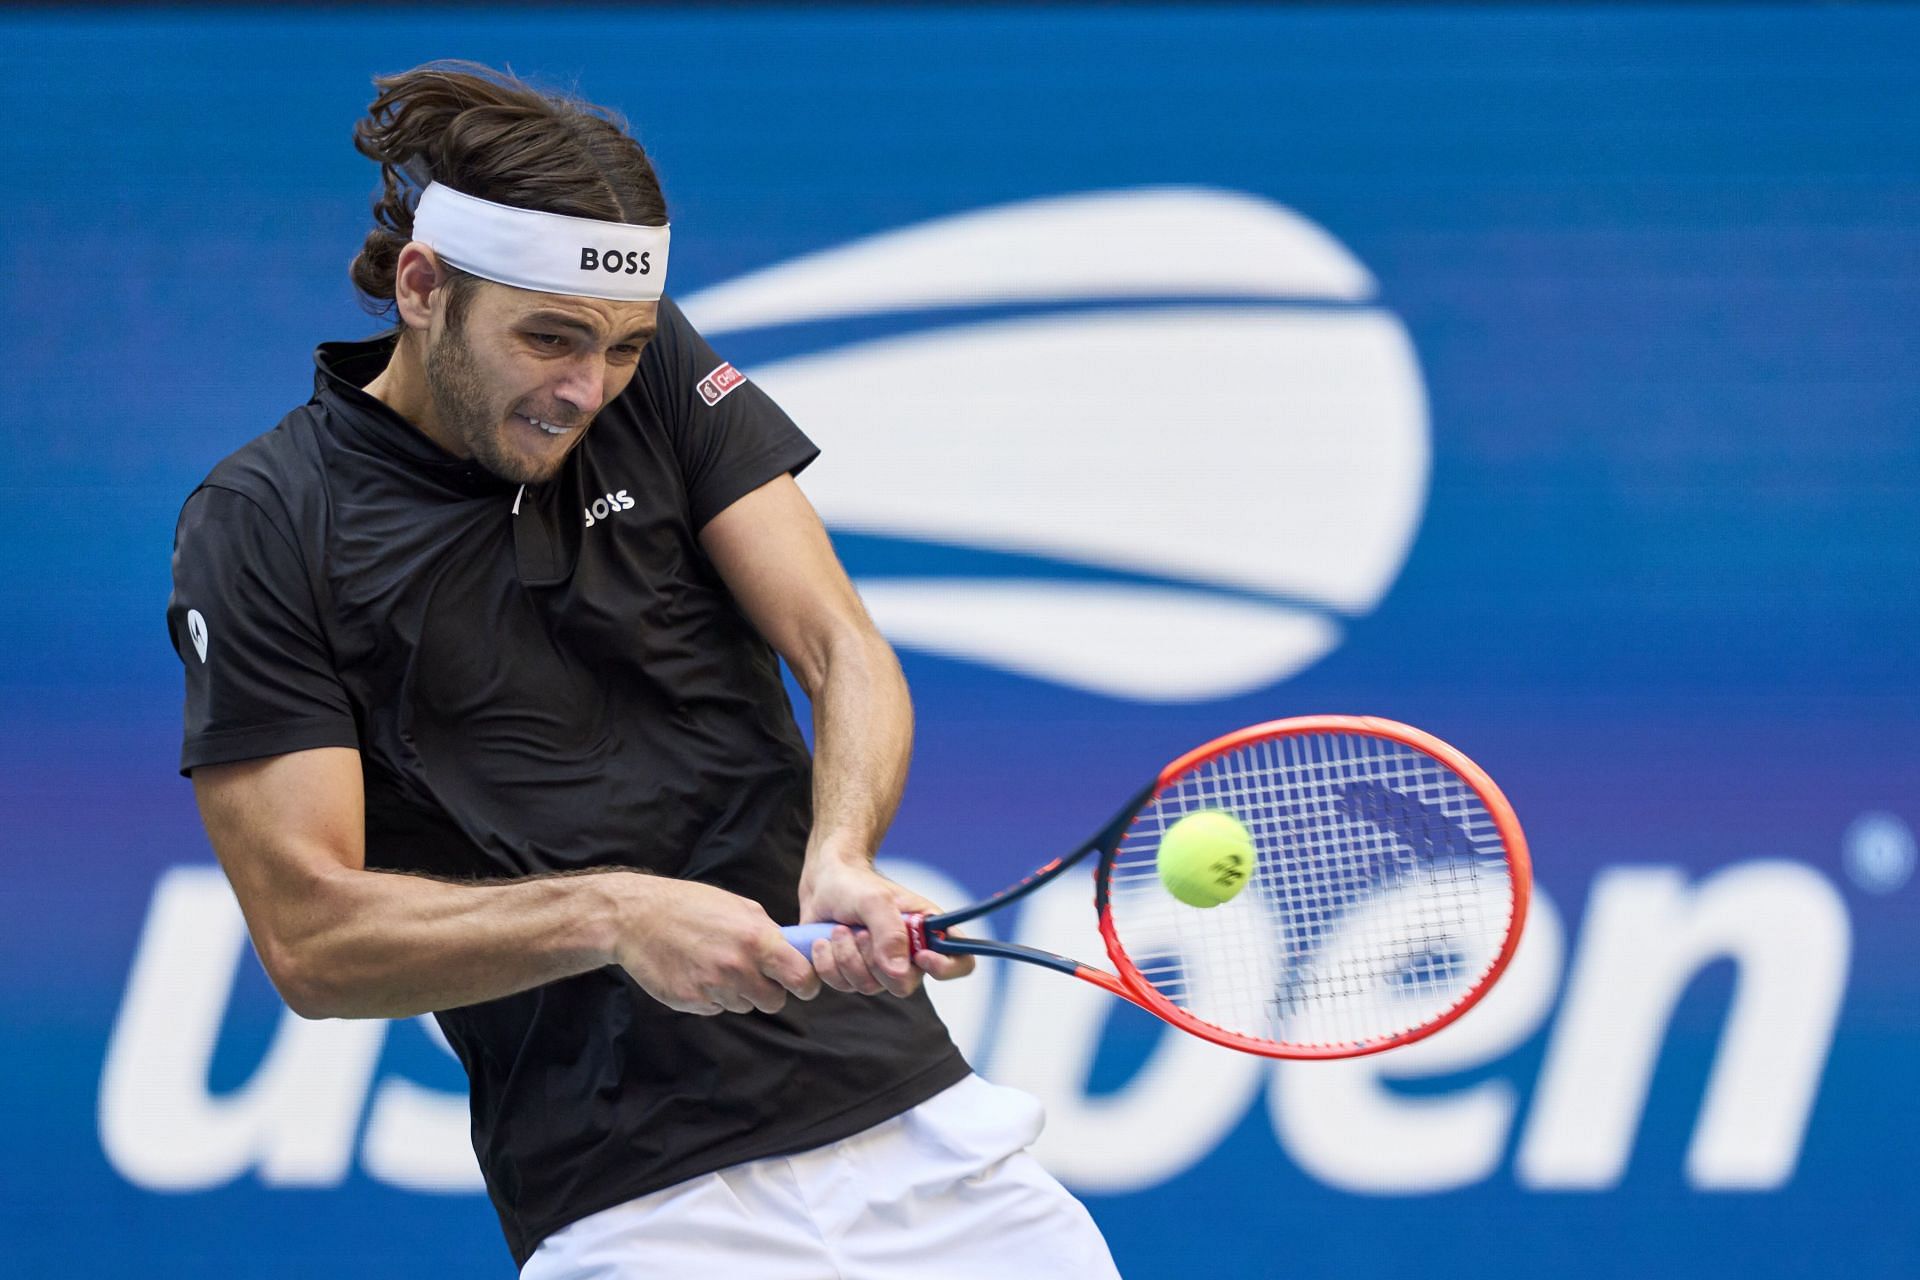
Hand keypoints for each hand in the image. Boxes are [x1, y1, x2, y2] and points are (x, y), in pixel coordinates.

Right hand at [610, 877, 821, 1014]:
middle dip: (770, 991)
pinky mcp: (690, 1001)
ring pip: (744, 1006)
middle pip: (774, 1001)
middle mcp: (737, 967)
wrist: (636, 918)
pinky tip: (697, 971)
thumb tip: (793, 952)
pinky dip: (712, 996)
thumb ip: (768, 932)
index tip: (801, 982)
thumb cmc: (690, 906)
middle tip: (754, 972)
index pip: (802, 979)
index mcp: (756, 939)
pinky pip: (716, 1008)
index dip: (806, 984)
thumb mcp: (739, 907)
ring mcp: (712, 988)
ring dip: (738, 992)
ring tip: (717, 964)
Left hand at [797, 853, 976, 996]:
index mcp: (927, 931)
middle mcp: (908, 955)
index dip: (946, 968)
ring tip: (838, 929)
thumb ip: (889, 933)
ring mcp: (879, 968)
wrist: (822, 883)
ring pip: (867, 987)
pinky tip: (823, 942)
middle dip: (873, 959)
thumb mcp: (874, 900)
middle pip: (903, 985)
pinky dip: (826, 964)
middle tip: (859, 930)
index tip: (921, 956)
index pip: (961, 962)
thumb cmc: (855, 884)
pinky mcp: (851, 974)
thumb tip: (898, 972)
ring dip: (845, 956)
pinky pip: (841, 986)